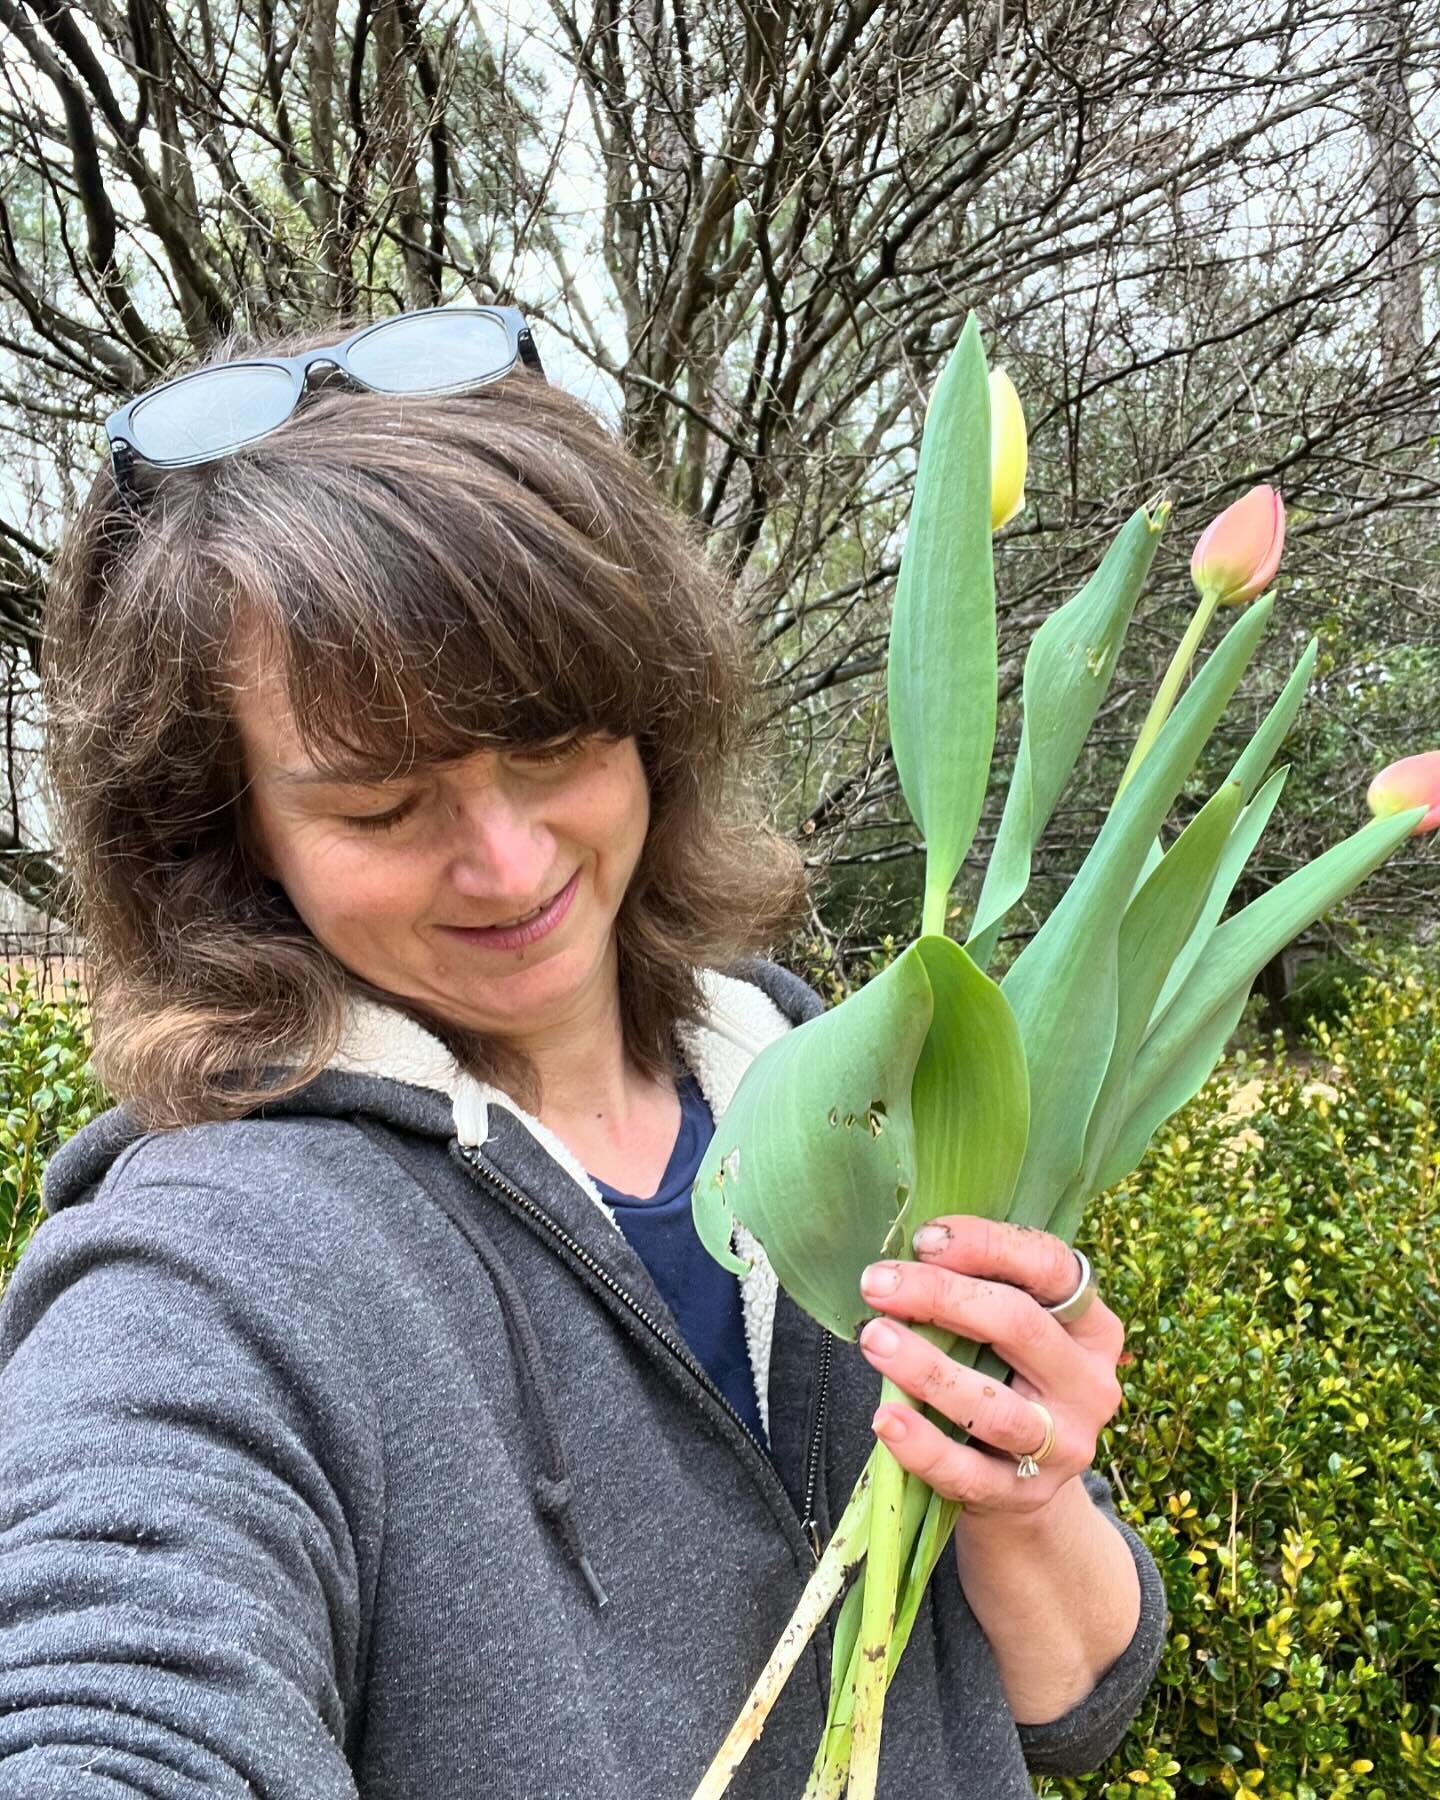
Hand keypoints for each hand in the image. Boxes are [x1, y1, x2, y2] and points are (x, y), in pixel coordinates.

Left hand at [856, 1215, 1125, 1518]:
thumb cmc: (1006, 1380)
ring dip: (927, 1368)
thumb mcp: (1014, 1333)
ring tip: (874, 1339)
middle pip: (1020, 1325)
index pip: (1051, 1267)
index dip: (987, 1244)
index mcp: (1093, 1328)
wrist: (1026, 1490)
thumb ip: (981, 1292)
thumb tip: (907, 1255)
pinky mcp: (1024, 1496)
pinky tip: (885, 1418)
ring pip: (995, 1406)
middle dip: (941, 1296)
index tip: (924, 1239)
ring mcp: (1063, 1446)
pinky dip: (922, 1445)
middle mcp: (1089, 1384)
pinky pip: (968, 1472)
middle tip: (878, 1283)